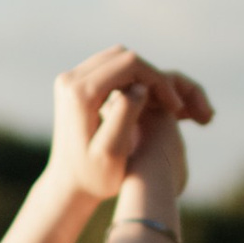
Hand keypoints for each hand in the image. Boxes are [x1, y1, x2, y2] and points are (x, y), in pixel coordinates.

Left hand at [45, 49, 212, 210]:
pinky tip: (147, 103)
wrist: (67, 186)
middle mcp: (70, 80)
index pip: (129, 65)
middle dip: (153, 77)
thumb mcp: (111, 152)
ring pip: (118, 59)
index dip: (158, 80)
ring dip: (144, 77)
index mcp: (80, 94)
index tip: (175, 107)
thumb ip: (125, 116)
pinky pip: (110, 68)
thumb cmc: (93, 177)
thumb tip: (141, 87)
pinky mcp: (74, 84)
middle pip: (124, 57)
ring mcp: (70, 79)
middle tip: (173, 106)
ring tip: (163, 105)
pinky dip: (132, 79)